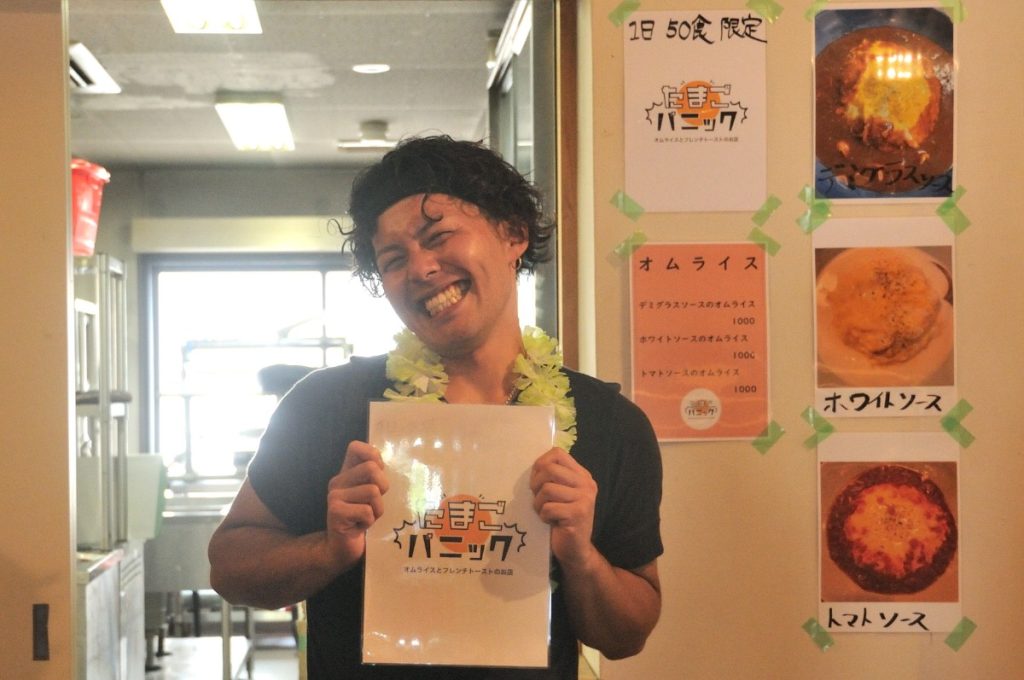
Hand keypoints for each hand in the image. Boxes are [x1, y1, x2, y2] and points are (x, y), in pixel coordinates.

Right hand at [325, 441, 388, 565]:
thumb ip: (375, 476)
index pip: (356, 447)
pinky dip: (369, 522)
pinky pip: (367, 511)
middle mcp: (337, 482)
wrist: (341, 549)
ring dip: (376, 509)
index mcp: (346, 474)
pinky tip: (359, 527)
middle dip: (382, 488)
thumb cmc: (361, 520)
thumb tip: (379, 460)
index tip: (377, 475)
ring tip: (366, 518)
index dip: (373, 456)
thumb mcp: (371, 495)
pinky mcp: (336, 512)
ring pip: (373, 491)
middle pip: (372, 468)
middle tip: (373, 505)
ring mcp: (334, 496)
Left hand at [530, 447, 597, 568]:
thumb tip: (533, 465)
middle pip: (549, 470)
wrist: (576, 550)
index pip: (557, 454)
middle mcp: (586, 484)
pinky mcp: (577, 514)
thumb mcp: (560, 494)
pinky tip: (551, 522)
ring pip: (547, 489)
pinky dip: (544, 516)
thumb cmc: (562, 520)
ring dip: (539, 504)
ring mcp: (584, 499)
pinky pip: (548, 508)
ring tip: (545, 512)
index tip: (537, 480)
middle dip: (536, 484)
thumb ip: (553, 478)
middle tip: (538, 499)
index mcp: (582, 476)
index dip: (540, 464)